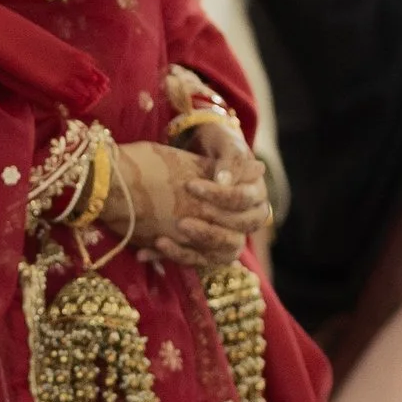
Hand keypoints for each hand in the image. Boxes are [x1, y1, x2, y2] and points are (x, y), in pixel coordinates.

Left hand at [117, 129, 268, 269]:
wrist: (198, 147)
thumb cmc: (215, 142)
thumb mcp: (223, 142)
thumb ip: (229, 160)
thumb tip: (224, 181)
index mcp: (256, 194)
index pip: (243, 202)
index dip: (218, 196)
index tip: (190, 186)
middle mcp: (247, 219)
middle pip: (235, 236)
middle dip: (207, 231)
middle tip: (181, 222)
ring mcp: (229, 235)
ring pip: (217, 255)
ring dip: (189, 250)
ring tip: (161, 242)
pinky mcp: (208, 246)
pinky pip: (195, 259)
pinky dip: (170, 256)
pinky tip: (145, 252)